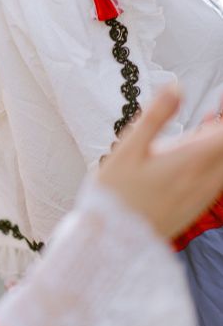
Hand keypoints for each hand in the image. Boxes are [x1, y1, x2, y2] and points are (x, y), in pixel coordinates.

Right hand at [98, 86, 222, 239]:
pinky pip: (216, 180)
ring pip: (222, 165)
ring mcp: (201, 196)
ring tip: (202, 130)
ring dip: (215, 146)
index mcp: (188, 161)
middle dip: (218, 130)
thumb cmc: (116, 193)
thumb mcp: (128, 148)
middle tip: (208, 116)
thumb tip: (176, 86)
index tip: (214, 105)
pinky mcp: (196, 207)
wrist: (112, 239)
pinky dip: (213, 163)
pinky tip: (194, 156)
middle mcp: (202, 180)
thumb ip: (156, 116)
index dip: (222, 118)